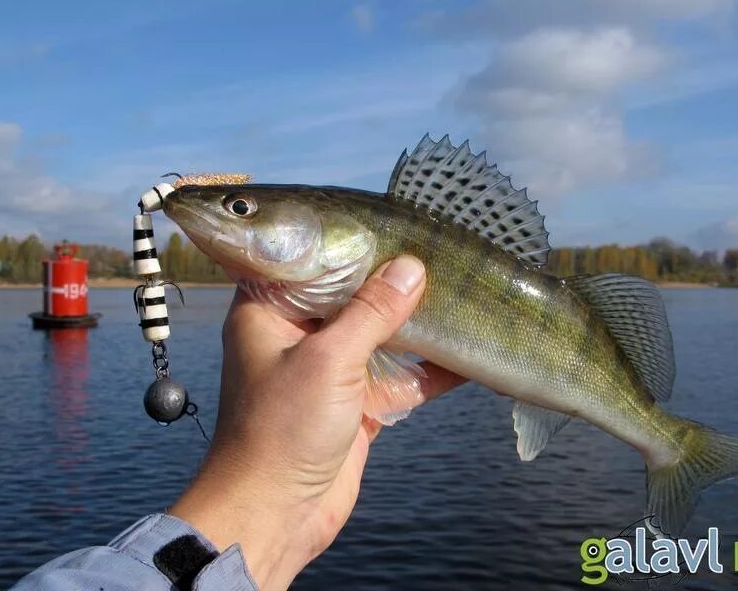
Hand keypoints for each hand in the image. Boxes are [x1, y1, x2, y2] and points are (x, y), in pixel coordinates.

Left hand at [169, 256, 464, 589]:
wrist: (274, 516)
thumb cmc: (282, 429)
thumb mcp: (328, 360)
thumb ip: (372, 312)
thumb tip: (412, 267)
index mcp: (269, 310)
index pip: (308, 258)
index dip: (347, 239)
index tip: (393, 221)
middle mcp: (298, 333)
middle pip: (352, 295)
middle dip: (394, 281)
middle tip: (440, 252)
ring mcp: (330, 369)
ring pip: (380, 335)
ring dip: (418, 324)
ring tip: (461, 293)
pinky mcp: (356, 403)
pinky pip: (398, 376)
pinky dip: (429, 368)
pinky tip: (468, 351)